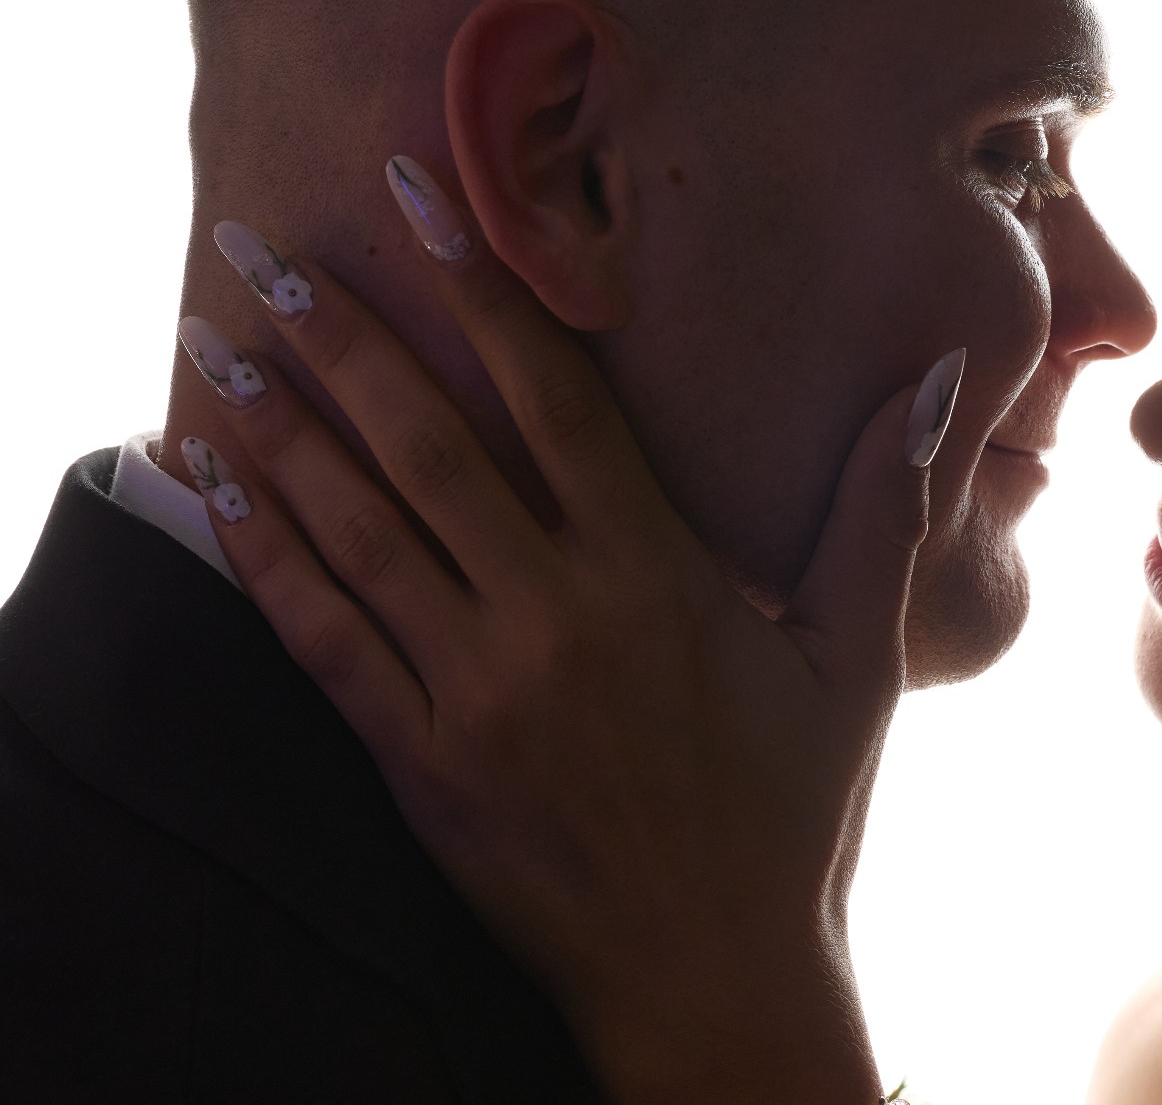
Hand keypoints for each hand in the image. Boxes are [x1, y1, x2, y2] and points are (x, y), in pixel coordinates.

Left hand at [181, 200, 964, 1101]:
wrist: (716, 976)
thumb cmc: (798, 811)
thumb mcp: (861, 657)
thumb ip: (885, 513)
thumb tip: (934, 387)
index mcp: (656, 577)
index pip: (555, 400)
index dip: (485, 290)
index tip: (420, 199)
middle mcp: (553, 619)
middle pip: (430, 446)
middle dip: (343, 336)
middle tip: (266, 246)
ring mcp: (474, 693)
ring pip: (357, 532)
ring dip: (279, 429)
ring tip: (213, 342)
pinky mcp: (419, 764)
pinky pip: (323, 641)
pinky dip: (263, 558)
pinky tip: (213, 489)